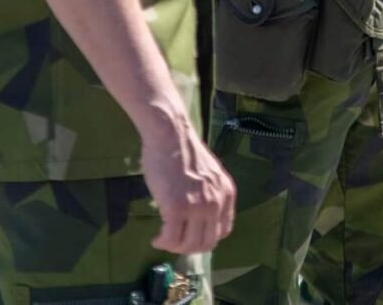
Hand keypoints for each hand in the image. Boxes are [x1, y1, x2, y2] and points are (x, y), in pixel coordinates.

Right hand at [141, 110, 235, 253]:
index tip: (191, 236)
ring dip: (175, 247)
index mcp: (226, 193)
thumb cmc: (184, 150)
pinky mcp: (177, 208)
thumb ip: (209, 194)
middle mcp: (216, 202)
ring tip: (164, 239)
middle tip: (175, 241)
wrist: (170, 134)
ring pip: (189, 245)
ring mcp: (197, 206)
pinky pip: (171, 239)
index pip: (223, 231)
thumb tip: (199, 217)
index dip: (205, 238)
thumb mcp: (209, 174)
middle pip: (206, 243)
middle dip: (189, 247)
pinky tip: (156, 238)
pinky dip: (162, 243)